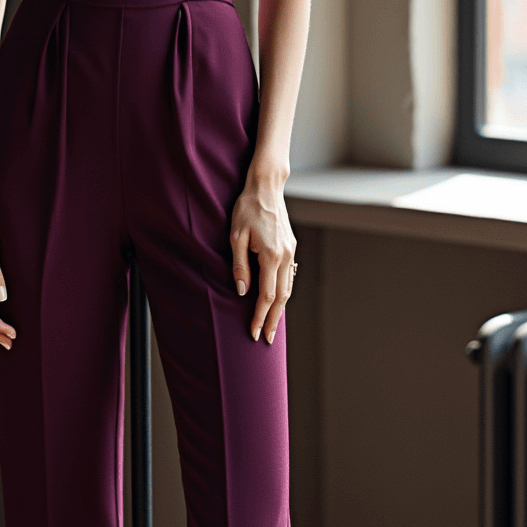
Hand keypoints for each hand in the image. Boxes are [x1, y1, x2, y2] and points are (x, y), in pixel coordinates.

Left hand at [230, 168, 296, 344]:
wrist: (266, 187)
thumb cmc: (247, 208)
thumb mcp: (235, 237)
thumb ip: (239, 266)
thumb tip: (243, 292)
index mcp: (271, 255)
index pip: (266, 295)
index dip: (259, 316)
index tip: (253, 332)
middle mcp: (285, 256)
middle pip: (281, 297)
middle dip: (272, 320)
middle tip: (266, 339)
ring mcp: (291, 252)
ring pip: (288, 288)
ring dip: (280, 310)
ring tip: (272, 326)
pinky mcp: (291, 248)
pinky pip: (289, 276)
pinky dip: (284, 293)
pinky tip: (277, 302)